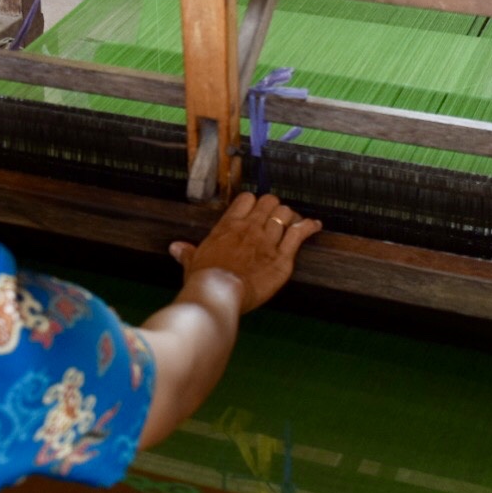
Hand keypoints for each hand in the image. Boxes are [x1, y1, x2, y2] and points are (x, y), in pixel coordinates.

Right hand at [169, 193, 321, 313]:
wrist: (218, 293)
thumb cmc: (203, 280)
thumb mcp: (192, 262)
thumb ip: (187, 252)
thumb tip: (175, 247)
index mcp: (229, 226)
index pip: (247, 199)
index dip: (254, 203)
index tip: (256, 211)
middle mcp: (250, 228)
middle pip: (270, 202)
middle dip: (274, 208)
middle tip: (275, 219)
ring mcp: (268, 241)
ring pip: (286, 214)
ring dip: (291, 217)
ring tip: (294, 223)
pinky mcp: (282, 257)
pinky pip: (299, 234)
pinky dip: (309, 228)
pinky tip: (315, 226)